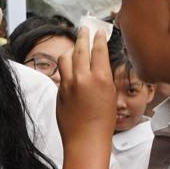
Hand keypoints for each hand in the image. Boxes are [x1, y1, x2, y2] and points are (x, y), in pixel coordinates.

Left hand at [55, 28, 115, 147]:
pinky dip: (66, 66)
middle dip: (83, 36)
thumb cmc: (103, 122)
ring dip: (71, 49)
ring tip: (74, 46)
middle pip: (80, 48)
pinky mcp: (59, 91)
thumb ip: (103, 77)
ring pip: (65, 57)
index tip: (99, 31)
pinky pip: (61, 72)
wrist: (85, 140)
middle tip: (84, 28)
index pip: (98, 50)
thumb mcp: (110, 95)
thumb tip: (98, 64)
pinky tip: (70, 66)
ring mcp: (68, 84)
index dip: (98, 38)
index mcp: (100, 78)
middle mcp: (82, 78)